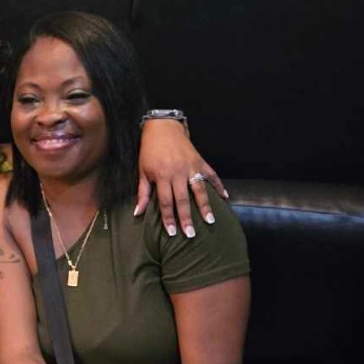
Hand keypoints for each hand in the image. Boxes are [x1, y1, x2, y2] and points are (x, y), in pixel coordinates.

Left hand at [135, 119, 228, 237]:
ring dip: (205, 206)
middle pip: (183, 199)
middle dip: (187, 218)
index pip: (166, 202)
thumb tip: (138, 213)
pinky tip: (226, 197)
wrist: (163, 129)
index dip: (169, 218)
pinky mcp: (200, 161)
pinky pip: (212, 175)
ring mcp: (191, 167)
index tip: (173, 233)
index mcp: (162, 176)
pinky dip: (219, 186)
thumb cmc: (149, 152)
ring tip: (210, 221)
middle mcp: (178, 173)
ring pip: (199, 190)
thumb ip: (142, 193)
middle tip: (191, 234)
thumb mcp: (142, 171)